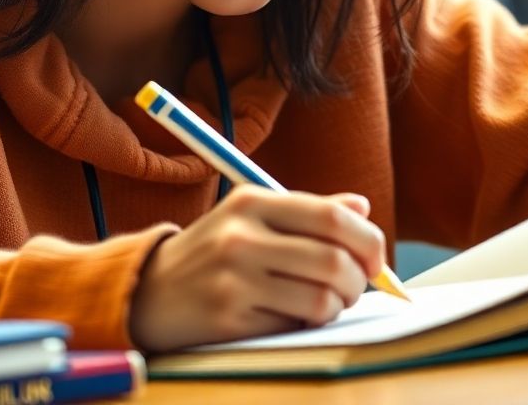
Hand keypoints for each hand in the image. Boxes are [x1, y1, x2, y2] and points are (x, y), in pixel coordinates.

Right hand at [128, 186, 385, 351]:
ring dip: (334, 307)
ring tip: (323, 303)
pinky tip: (289, 316)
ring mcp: (233, 278)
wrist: (150, 289)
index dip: (367, 240)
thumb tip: (362, 208)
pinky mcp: (228, 318)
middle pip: (333, 260)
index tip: (377, 260)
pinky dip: (303, 325)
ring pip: (320, 300)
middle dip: (357, 281)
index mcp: (253, 200)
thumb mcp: (254, 216)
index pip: (332, 217)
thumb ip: (309, 211)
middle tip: (353, 287)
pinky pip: (293, 326)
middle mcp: (242, 235)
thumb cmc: (216, 250)